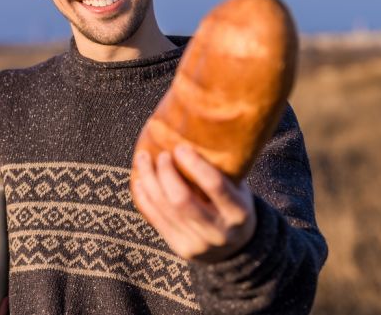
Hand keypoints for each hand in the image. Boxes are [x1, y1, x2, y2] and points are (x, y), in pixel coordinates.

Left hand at [131, 144, 256, 262]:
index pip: (214, 185)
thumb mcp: (239, 189)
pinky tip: (140, 180)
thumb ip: (222, 170)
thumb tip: (194, 132)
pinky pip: (156, 220)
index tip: (180, 147)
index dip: (194, 164)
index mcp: (238, 213)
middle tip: (161, 154)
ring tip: (143, 159)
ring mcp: (198, 244)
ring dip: (149, 181)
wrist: (238, 248)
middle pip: (181, 199)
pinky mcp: (180, 248)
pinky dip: (144, 198)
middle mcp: (218, 232)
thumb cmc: (235, 205)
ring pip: (164, 209)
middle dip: (166, 173)